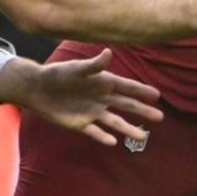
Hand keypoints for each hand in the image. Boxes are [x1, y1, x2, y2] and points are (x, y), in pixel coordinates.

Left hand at [0, 51, 163, 146]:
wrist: (37, 88)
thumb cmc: (57, 74)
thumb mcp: (75, 69)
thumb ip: (93, 65)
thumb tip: (109, 53)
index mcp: (102, 82)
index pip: (126, 88)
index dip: (141, 91)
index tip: (157, 95)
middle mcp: (101, 98)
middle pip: (126, 106)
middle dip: (142, 111)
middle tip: (160, 117)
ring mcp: (92, 112)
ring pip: (115, 122)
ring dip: (128, 128)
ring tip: (142, 137)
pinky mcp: (81, 124)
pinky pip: (95, 132)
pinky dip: (104, 137)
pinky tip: (113, 142)